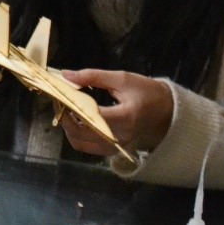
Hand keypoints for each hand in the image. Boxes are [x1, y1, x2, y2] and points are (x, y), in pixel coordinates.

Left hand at [59, 68, 173, 156]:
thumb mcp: (121, 78)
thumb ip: (93, 76)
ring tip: (65, 109)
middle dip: (64, 117)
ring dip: (68, 127)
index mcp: (125, 117)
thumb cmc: (146, 91)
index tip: (59, 93)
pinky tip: (75, 119)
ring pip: (81, 143)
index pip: (91, 115)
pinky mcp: (113, 149)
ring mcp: (116, 146)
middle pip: (82, 133)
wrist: (165, 109)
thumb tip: (66, 75)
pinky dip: (77, 135)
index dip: (71, 105)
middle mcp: (120, 136)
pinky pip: (88, 146)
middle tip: (58, 100)